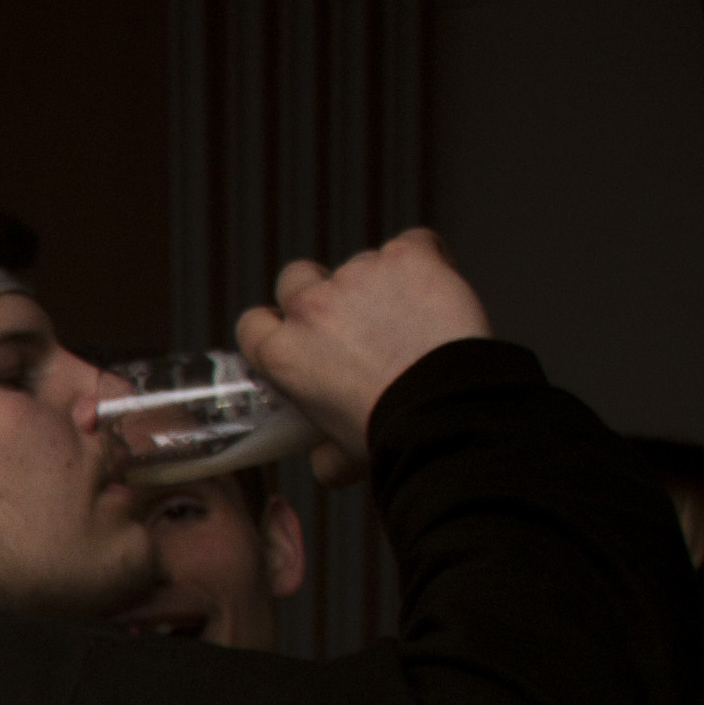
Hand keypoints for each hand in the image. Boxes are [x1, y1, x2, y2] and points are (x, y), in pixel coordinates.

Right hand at [234, 230, 490, 484]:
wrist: (449, 409)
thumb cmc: (392, 437)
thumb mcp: (339, 461)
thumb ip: (323, 454)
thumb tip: (324, 459)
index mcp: (283, 354)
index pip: (253, 323)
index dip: (275, 328)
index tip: (298, 339)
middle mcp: (311, 308)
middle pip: (296, 278)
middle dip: (318, 293)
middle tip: (354, 322)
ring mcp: (359, 276)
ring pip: (360, 264)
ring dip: (378, 284)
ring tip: (411, 316)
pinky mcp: (407, 257)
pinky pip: (412, 243)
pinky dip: (424, 261)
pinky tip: (436, 288)